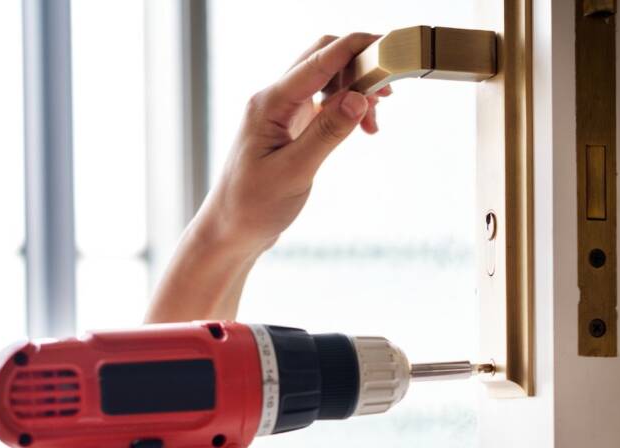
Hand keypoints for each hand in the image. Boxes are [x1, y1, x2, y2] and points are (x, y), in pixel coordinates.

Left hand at [201, 32, 390, 253]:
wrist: (230, 229)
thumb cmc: (253, 206)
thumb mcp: (294, 172)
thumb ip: (326, 133)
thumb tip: (359, 98)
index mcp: (269, 104)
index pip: (318, 60)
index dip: (354, 47)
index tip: (387, 45)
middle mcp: (274, 99)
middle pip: (323, 59)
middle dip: (358, 66)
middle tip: (388, 91)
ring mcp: (282, 112)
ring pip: (326, 79)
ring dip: (355, 89)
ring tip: (375, 122)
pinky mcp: (290, 126)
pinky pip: (323, 102)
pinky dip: (346, 107)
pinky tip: (363, 127)